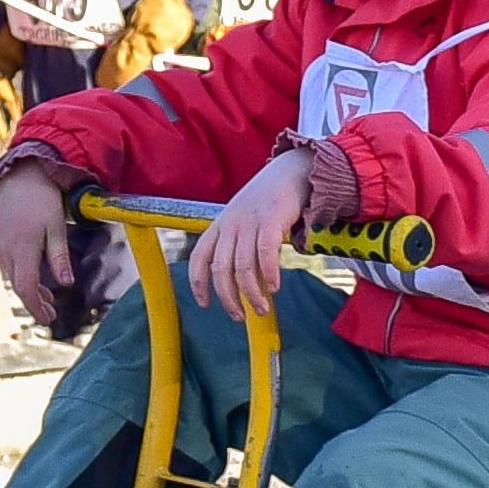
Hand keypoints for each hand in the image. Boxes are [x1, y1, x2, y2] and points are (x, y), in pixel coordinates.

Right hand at [0, 158, 82, 328]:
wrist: (21, 173)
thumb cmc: (43, 198)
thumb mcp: (57, 227)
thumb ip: (59, 257)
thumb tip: (66, 284)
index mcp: (22, 247)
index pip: (27, 287)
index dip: (37, 307)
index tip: (49, 319)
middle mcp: (6, 248)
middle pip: (18, 285)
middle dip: (34, 301)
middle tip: (51, 312)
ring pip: (12, 275)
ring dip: (28, 288)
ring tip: (46, 296)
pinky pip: (8, 263)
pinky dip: (21, 273)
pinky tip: (33, 274)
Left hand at [182, 149, 313, 317]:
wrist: (291, 170)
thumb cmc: (268, 199)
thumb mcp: (243, 219)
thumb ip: (238, 243)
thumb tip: (241, 279)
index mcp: (220, 225)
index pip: (199, 258)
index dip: (198, 283)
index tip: (205, 304)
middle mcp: (230, 224)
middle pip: (220, 270)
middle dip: (228, 298)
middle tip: (239, 316)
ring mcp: (249, 222)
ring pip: (243, 267)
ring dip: (252, 294)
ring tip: (262, 309)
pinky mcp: (270, 220)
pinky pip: (265, 253)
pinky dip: (269, 274)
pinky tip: (274, 287)